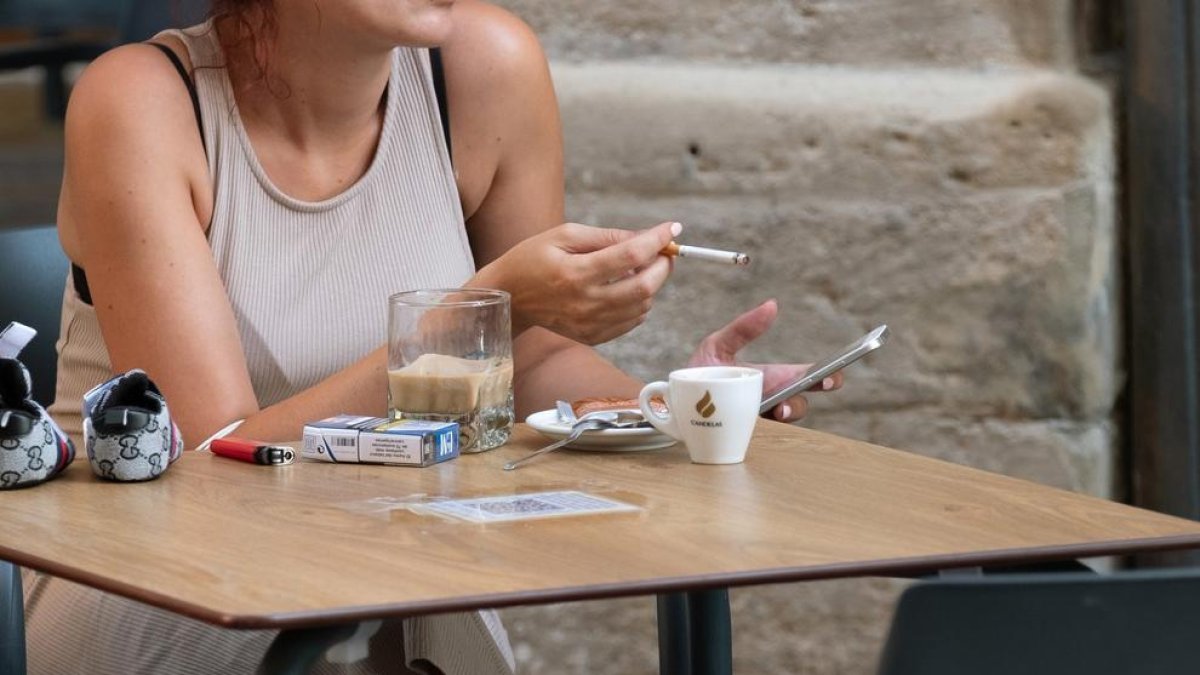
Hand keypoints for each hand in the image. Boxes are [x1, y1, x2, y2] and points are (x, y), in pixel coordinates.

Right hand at [476, 221, 679, 344]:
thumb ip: (607, 236)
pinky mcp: (592, 336)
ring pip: (643, 306)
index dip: (657, 240)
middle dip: (663, 265)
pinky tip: (626, 289)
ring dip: (651, 284)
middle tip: (662, 251)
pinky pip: (632, 322)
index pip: (630, 256)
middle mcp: (585, 302)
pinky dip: (639, 303)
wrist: (510, 298)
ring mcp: (589, 324)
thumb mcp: (564, 235)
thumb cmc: (534, 258)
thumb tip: (645, 237)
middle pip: (645, 287)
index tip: (672, 229)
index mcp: (575, 273)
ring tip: (636, 269)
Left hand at [687, 300, 842, 421]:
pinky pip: (760, 429)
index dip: (829, 373)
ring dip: (790, 409)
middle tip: (822, 382)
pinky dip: (763, 423)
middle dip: (820, 389)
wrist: (672, 399)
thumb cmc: (699, 371)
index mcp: (771, 376)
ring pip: (787, 414)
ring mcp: (757, 414)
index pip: (807, 376)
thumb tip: (771, 305)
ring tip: (780, 406)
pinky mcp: (742, 427)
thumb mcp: (718, 344)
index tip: (837, 367)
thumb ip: (743, 329)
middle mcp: (769, 396)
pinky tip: (761, 416)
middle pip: (804, 396)